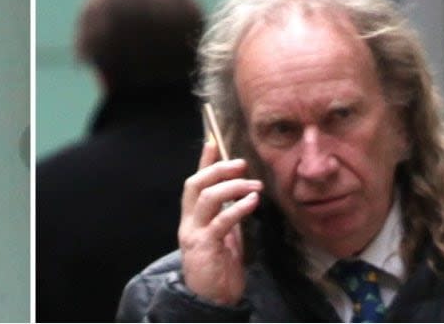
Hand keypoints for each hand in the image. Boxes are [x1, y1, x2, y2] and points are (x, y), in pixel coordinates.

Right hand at [177, 141, 262, 305]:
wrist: (211, 301)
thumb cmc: (219, 271)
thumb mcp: (225, 238)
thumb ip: (227, 218)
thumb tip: (241, 195)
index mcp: (191, 219)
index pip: (194, 183)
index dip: (203, 162)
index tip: (213, 141)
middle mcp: (188, 222)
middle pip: (196, 184)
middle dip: (217, 169)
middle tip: (241, 164)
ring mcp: (194, 234)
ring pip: (207, 198)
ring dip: (232, 187)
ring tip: (254, 185)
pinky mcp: (205, 247)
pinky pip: (222, 221)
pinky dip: (238, 208)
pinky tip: (252, 202)